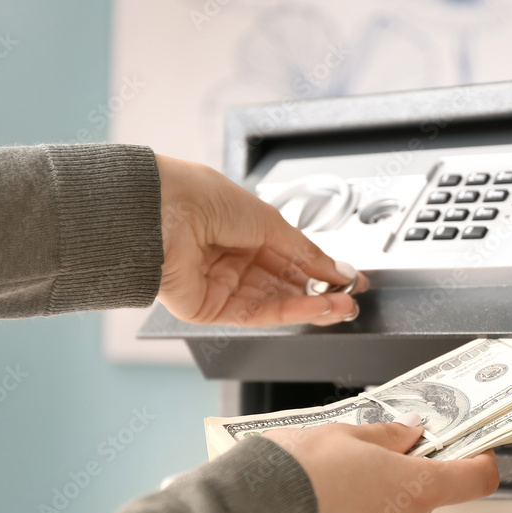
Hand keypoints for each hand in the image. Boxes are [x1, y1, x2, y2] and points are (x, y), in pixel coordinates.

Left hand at [154, 155, 367, 326]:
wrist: (162, 210)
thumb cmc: (201, 198)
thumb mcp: (268, 219)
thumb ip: (305, 250)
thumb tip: (335, 267)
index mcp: (241, 230)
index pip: (288, 257)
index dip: (320, 269)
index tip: (348, 278)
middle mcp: (230, 259)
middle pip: (284, 284)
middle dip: (319, 292)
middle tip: (350, 297)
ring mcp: (219, 285)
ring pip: (274, 302)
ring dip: (311, 305)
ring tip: (341, 305)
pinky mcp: (208, 309)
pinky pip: (256, 314)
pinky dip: (290, 312)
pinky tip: (315, 307)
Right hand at [265, 418, 498, 512]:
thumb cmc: (295, 471)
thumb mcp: (344, 433)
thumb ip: (388, 435)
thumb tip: (410, 434)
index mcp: (416, 487)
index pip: (476, 479)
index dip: (478, 461)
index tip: (474, 451)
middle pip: (420, 502)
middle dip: (398, 482)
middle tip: (362, 463)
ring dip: (369, 511)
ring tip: (328, 492)